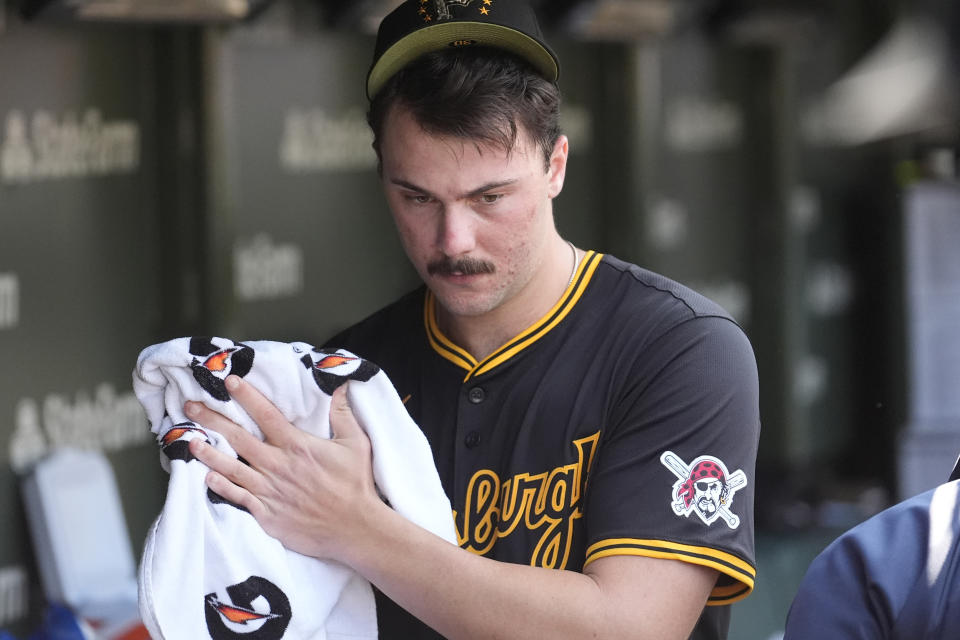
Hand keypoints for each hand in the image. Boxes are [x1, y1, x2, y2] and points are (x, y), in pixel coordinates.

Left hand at [186, 375, 384, 559]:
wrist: (355, 528)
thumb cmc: (356, 485)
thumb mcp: (356, 444)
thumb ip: (343, 415)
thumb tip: (341, 387)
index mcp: (298, 446)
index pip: (266, 415)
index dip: (247, 396)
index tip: (229, 381)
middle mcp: (278, 465)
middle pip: (239, 438)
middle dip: (213, 419)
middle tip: (191, 406)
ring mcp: (270, 491)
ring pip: (231, 468)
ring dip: (209, 453)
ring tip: (190, 441)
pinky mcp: (267, 515)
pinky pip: (238, 497)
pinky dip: (221, 487)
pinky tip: (207, 478)